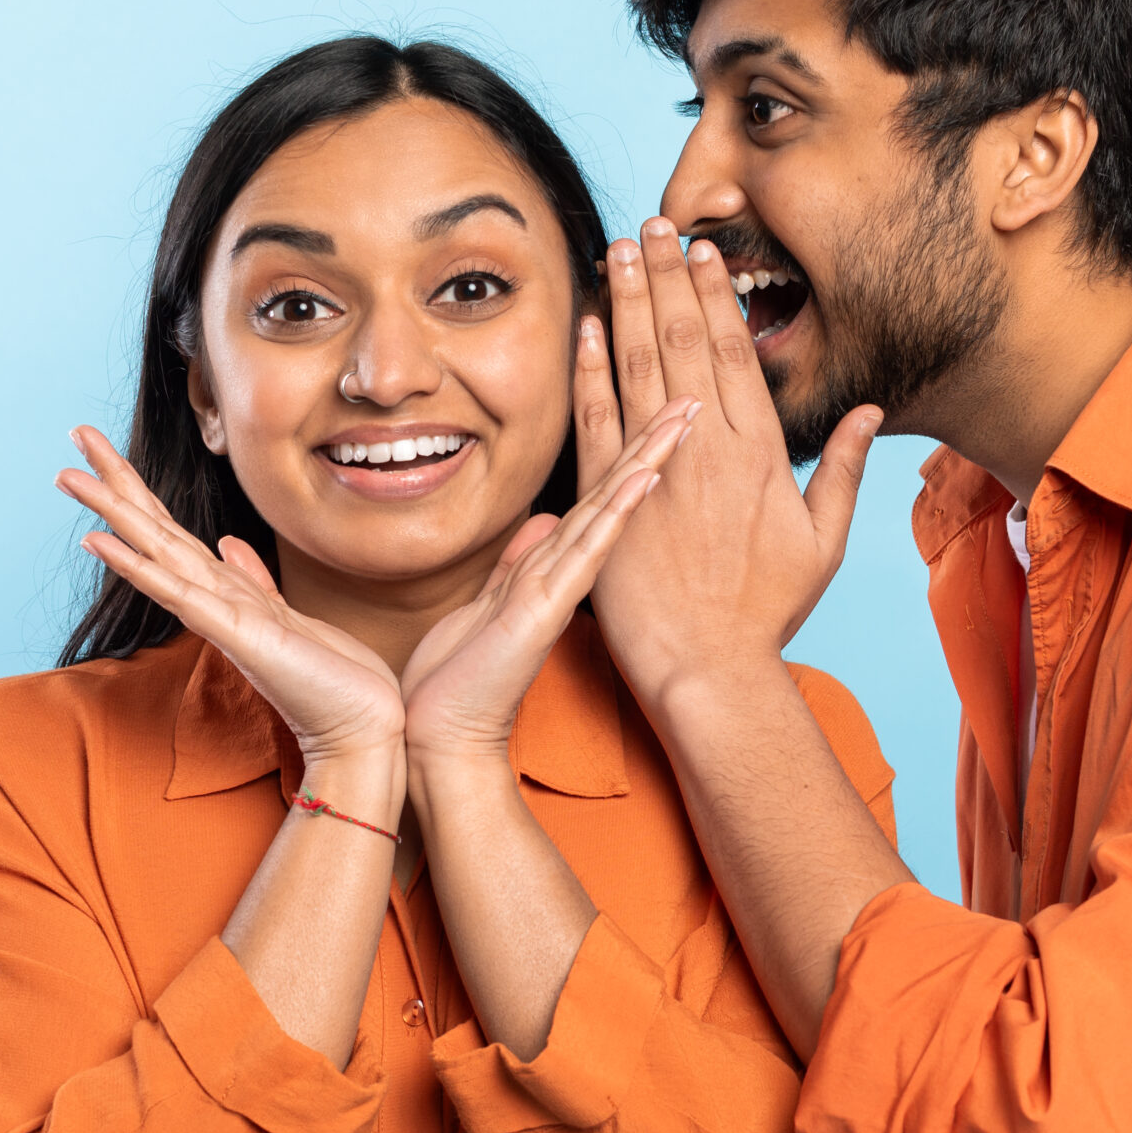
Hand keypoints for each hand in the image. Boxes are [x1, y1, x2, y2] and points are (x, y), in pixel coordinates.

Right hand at [58, 427, 405, 769]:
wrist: (361, 725)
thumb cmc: (331, 677)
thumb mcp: (289, 614)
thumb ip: (253, 580)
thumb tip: (229, 545)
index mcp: (224, 591)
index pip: (171, 530)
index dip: (139, 488)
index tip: (103, 449)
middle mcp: (212, 600)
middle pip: (152, 530)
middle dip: (113, 482)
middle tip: (74, 433)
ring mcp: (219, 618)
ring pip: (154, 553)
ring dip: (111, 513)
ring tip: (67, 476)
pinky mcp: (236, 636)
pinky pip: (179, 594)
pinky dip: (139, 568)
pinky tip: (101, 542)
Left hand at [400, 396, 698, 763]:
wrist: (440, 731)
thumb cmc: (458, 675)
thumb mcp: (488, 600)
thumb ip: (518, 560)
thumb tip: (543, 521)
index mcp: (549, 570)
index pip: (597, 500)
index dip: (627, 455)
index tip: (657, 414)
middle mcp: (563, 575)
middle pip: (615, 496)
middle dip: (652, 445)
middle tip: (691, 400)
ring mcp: (559, 591)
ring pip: (611, 513)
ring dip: (646, 462)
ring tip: (682, 420)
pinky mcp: (546, 609)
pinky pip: (589, 550)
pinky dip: (617, 511)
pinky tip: (643, 477)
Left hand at [576, 218, 880, 709]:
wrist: (708, 666)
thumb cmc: (766, 612)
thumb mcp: (823, 541)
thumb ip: (842, 469)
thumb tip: (870, 413)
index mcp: (757, 451)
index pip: (734, 351)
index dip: (716, 295)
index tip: (706, 251)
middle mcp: (705, 446)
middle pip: (683, 341)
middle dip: (667, 277)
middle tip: (654, 224)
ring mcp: (654, 467)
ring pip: (637, 364)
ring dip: (627, 302)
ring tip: (619, 250)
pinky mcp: (610, 495)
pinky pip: (595, 417)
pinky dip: (589, 366)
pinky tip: (584, 324)